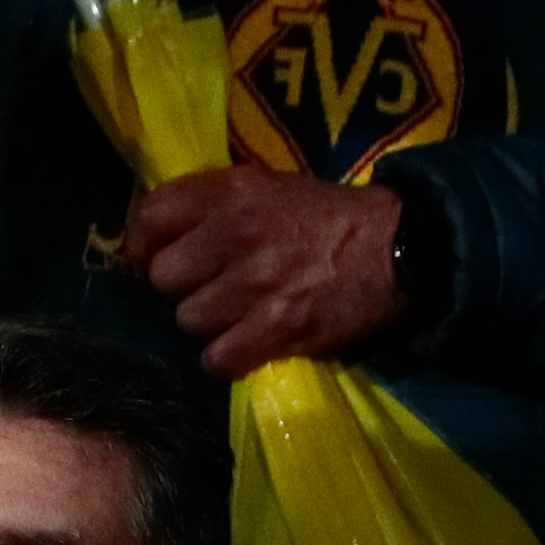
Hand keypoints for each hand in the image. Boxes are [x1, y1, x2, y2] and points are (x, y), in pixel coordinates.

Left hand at [126, 167, 402, 372]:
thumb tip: (158, 232)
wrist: (402, 248)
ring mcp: (256, 283)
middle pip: (162, 277)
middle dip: (180, 288)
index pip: (148, 217)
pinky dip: (226, 359)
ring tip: (234, 318)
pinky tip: (242, 348)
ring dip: (207, 325)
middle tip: (207, 290)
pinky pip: (220, 356)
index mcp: (228, 192)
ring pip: (188, 320)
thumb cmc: (328, 216)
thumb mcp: (265, 185)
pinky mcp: (281, 327)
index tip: (151, 260)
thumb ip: (211, 203)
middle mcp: (234, 234)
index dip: (141, 245)